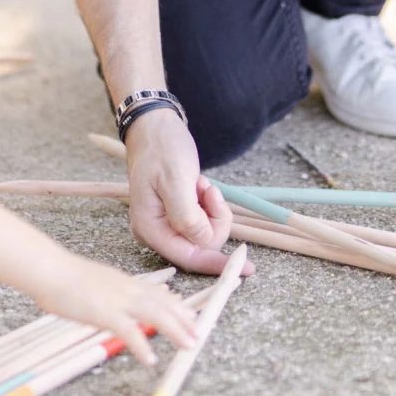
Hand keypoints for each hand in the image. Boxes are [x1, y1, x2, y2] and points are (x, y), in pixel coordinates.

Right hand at [31, 249, 198, 365]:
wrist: (50, 270)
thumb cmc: (66, 277)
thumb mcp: (100, 279)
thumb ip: (119, 288)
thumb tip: (131, 292)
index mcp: (124, 282)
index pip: (157, 294)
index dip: (176, 305)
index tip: (191, 314)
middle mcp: (126, 289)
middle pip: (162, 304)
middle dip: (183, 319)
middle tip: (199, 332)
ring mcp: (117, 300)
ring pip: (154, 314)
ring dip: (174, 330)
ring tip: (189, 344)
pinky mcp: (104, 313)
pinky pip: (129, 331)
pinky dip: (141, 345)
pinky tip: (150, 359)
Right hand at [125, 109, 241, 274]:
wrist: (155, 128)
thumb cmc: (162, 149)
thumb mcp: (176, 178)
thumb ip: (187, 215)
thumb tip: (204, 242)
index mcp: (150, 228)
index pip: (188, 257)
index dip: (216, 263)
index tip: (246, 268)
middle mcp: (156, 232)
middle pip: (200, 246)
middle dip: (214, 220)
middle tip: (209, 190)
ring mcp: (167, 225)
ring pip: (205, 234)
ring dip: (212, 209)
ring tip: (201, 184)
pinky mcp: (177, 217)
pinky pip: (204, 222)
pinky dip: (209, 205)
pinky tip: (200, 186)